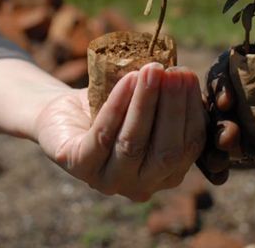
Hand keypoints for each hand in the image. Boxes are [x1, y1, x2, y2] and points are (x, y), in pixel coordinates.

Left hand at [34, 63, 206, 200]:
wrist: (63, 111)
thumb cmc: (114, 107)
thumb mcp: (147, 105)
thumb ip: (170, 101)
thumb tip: (188, 80)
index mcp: (166, 174)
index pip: (189, 147)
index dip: (191, 112)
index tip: (189, 76)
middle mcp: (141, 185)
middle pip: (165, 151)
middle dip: (172, 108)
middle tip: (174, 73)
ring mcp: (109, 181)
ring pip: (133, 143)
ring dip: (146, 103)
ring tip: (152, 70)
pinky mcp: (79, 166)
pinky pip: (102, 137)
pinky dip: (117, 106)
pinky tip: (127, 79)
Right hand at [196, 50, 254, 183]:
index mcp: (235, 70)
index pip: (221, 71)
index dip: (220, 85)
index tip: (228, 102)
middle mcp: (219, 94)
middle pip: (209, 104)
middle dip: (218, 122)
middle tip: (229, 137)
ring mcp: (214, 120)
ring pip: (205, 132)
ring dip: (210, 148)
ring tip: (219, 163)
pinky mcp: (215, 144)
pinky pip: (209, 154)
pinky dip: (213, 168)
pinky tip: (219, 178)